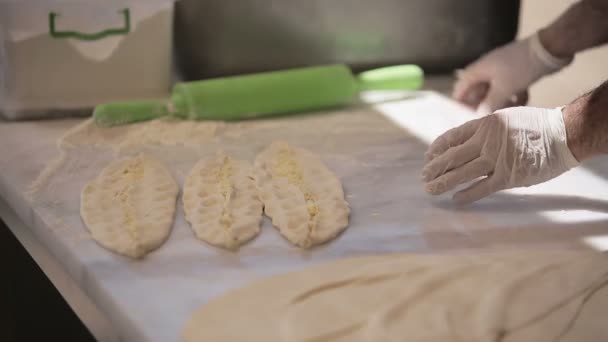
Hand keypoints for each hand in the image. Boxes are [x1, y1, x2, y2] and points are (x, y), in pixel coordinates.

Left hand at [422, 106, 578, 203]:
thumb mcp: (506, 118)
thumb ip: (486, 130)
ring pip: (462, 173)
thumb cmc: (538, 126)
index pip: (453, 137)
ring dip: (443, 183)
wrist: (565, 133)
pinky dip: (467, 194)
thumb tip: (468, 142)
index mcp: (485, 124)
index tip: (428, 156)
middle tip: (423, 177)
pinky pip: (482, 188)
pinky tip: (455, 199)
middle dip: (434, 168)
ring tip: (431, 189)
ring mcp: (496, 159)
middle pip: (452, 156)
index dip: (437, 148)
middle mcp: (487, 141)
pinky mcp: (508, 176)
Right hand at [453, 33, 571, 113]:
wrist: (548, 48)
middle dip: (482, 104)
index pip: (462, 86)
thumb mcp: (504, 88)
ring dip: (499, 101)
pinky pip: (508, 87)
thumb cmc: (521, 68)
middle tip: (486, 117)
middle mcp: (487, 69)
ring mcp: (502, 69)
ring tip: (506, 112)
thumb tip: (479, 115)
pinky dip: (513, 95)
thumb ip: (490, 103)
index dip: (460, 101)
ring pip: (494, 90)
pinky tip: (522, 101)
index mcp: (480, 69)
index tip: (462, 115)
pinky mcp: (515, 71)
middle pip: (478, 90)